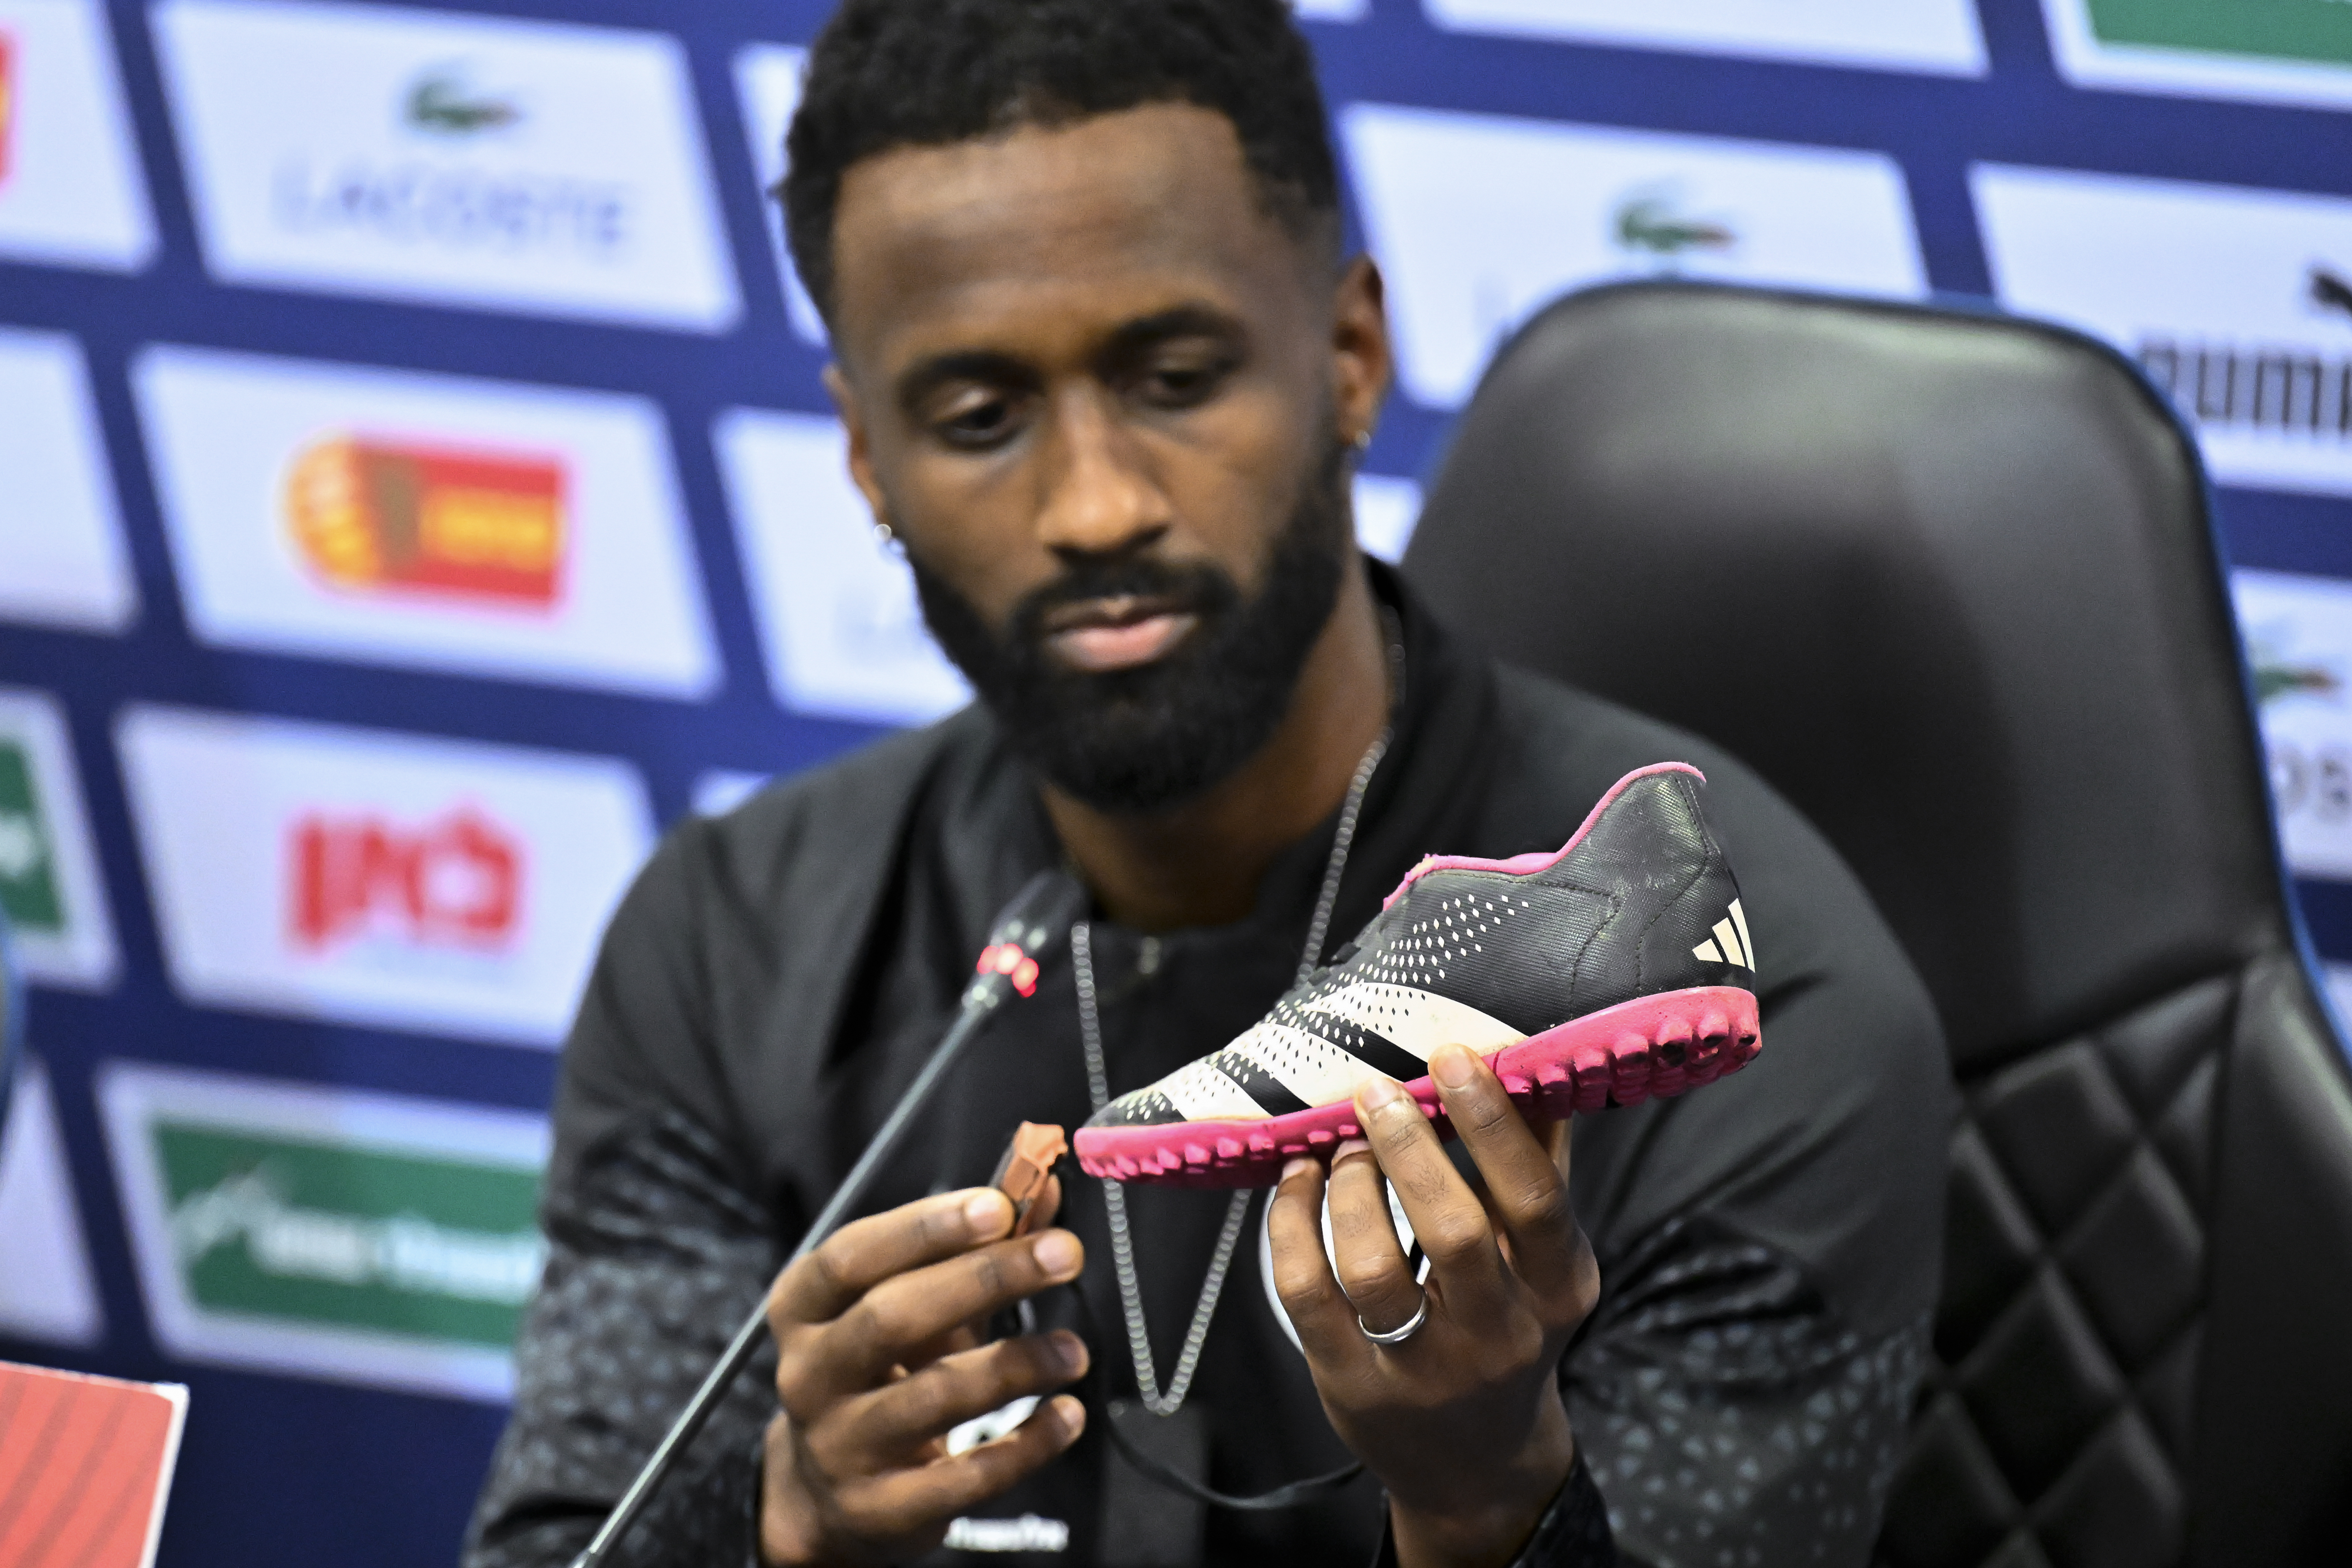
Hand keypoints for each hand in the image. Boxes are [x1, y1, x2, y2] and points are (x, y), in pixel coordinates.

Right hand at [759, 1184, 1089, 1565]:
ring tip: (1074, 1350)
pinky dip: (1026, 1445)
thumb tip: (1045, 1186)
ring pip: (932, 1397)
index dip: (925, 1228)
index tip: (999, 1206)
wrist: (829, 1494)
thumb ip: (976, 1245)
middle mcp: (809, 1375)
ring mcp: (840, 1447)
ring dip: (1016, 1365)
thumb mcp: (914, 1301)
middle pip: (891, 1318)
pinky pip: (963, 1478)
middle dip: (984, 1279)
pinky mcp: (880, 1509)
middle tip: (1063, 1253)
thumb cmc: (883, 1369)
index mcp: (805, 1308)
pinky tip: (1067, 1415)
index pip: (852, 1257)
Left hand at [1268, 1045, 1599, 1567]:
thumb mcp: (1544, 1263)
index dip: (1492, 1123)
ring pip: (1373, 1265)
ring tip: (1342, 1145)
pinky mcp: (1351, 1384)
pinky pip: (1307, 1292)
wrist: (1477, 1463)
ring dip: (1349, 1187)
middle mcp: (1497, 1338)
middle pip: (1455, 1231)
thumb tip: (1526, 1063)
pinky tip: (1297, 1182)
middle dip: (1410, 1148)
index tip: (1451, 1059)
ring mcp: (1421, 1371)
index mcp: (1556, 1292)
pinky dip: (1292, 1225)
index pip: (1535, 1200)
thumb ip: (1540, 1167)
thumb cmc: (1509, 1331)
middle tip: (1378, 1091)